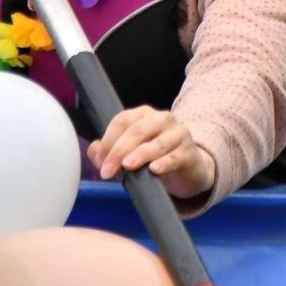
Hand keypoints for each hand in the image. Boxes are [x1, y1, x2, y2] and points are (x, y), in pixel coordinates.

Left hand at [86, 105, 216, 201]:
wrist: (191, 169)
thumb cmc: (157, 157)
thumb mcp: (132, 152)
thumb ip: (110, 150)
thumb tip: (94, 151)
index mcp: (144, 115)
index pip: (122, 121)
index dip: (108, 140)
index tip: (100, 160)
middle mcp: (162, 119)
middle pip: (137, 131)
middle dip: (119, 151)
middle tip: (107, 171)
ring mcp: (178, 134)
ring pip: (156, 143)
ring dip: (140, 155)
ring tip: (127, 165)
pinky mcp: (189, 152)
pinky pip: (174, 157)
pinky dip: (164, 163)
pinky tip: (154, 169)